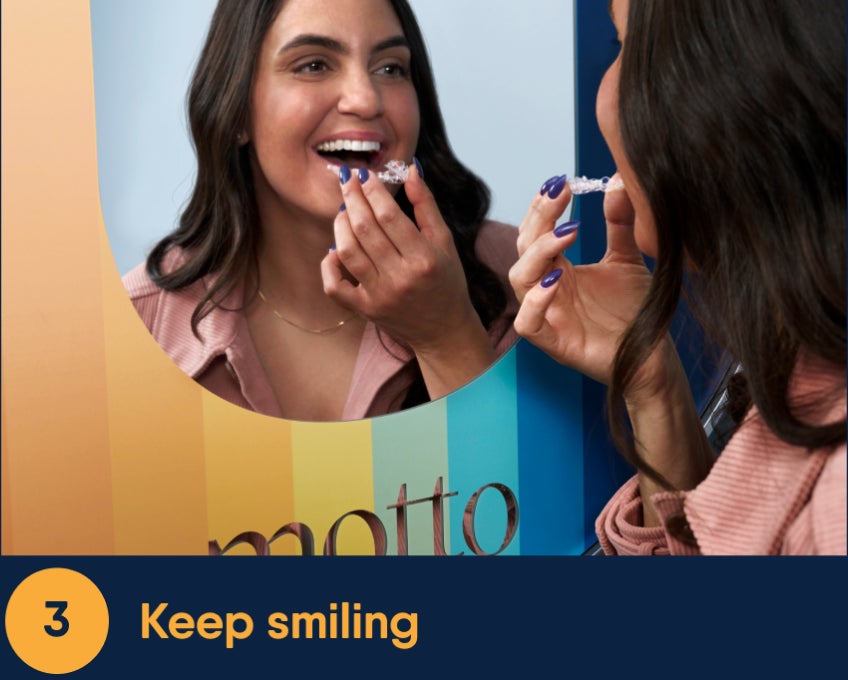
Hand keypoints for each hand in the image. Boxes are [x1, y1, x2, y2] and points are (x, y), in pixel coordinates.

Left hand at [322, 163, 495, 397]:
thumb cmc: (447, 281)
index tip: (364, 174)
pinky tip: (334, 249)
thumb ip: (426, 205)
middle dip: (352, 199)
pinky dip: (329, 265)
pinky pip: (335, 287)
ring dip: (340, 225)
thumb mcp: (445, 241)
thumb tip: (410, 169)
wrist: (444, 330)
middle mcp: (400, 277)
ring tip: (343, 210)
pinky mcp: (365, 310)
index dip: (373, 190)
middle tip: (347, 180)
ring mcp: (380, 296)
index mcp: (423, 258)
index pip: (388, 215)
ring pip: (348, 252)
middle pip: (365, 229)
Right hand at [509, 175, 652, 387]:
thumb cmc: (633, 311)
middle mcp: (547, 291)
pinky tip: (557, 281)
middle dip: (538, 219)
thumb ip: (619, 223)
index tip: (560, 182)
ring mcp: (548, 316)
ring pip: (519, 281)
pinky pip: (528, 323)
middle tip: (560, 194)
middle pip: (524, 250)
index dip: (542, 207)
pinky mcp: (554, 343)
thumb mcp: (627, 259)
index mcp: (559, 270)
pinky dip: (536, 302)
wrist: (653, 354)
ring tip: (565, 234)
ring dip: (538, 254)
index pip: (536, 233)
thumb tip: (620, 181)